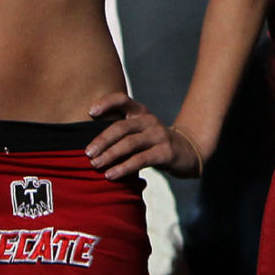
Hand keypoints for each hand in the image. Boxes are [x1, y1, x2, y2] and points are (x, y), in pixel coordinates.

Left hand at [85, 92, 204, 180]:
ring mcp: (159, 135)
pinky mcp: (166, 152)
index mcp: (141, 113)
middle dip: (102, 140)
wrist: (187, 152)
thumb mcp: (138, 132)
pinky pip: (140, 159)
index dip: (106, 103)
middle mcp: (150, 121)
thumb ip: (119, 132)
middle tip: (87, 153)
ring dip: (110, 155)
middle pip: (122, 127)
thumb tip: (87, 145)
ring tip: (95, 165)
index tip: (90, 112)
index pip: (123, 100)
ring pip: (130, 143)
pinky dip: (123, 167)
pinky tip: (111, 175)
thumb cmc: (153, 144)